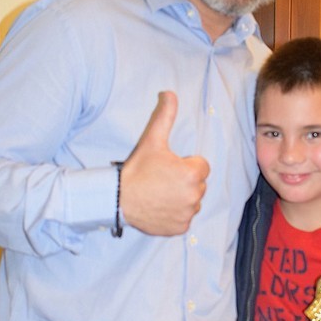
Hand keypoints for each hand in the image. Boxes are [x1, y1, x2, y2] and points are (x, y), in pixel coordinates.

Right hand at [120, 91, 209, 234]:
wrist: (118, 199)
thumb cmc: (137, 170)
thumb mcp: (151, 141)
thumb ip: (165, 116)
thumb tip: (170, 93)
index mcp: (192, 174)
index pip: (201, 166)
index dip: (185, 164)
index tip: (167, 167)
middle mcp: (194, 195)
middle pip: (198, 184)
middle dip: (184, 181)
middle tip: (162, 180)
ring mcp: (187, 214)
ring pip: (192, 202)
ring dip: (181, 198)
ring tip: (160, 194)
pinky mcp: (180, 228)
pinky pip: (184, 219)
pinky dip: (175, 215)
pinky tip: (160, 208)